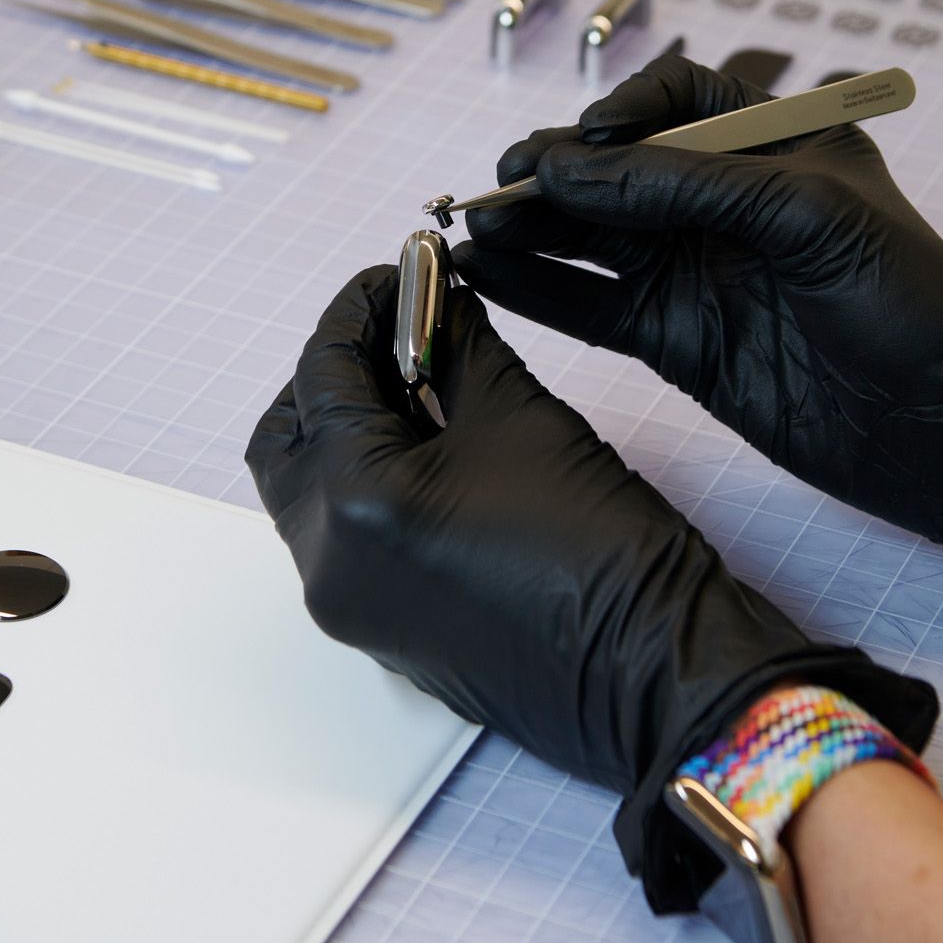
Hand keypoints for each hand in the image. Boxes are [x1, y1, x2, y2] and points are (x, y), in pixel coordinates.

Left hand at [246, 266, 934, 910]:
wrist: (655, 669)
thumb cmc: (601, 551)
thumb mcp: (518, 413)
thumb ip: (456, 344)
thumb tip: (432, 300)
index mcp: (351, 501)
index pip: (322, 371)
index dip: (360, 306)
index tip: (398, 273)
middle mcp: (327, 562)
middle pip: (287, 434)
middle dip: (333, 371)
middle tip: (397, 330)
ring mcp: (348, 606)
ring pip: (307, 488)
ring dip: (348, 426)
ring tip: (419, 381)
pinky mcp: (379, 630)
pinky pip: (341, 536)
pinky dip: (365, 480)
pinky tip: (428, 441)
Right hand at [456, 52, 942, 582]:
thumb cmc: (910, 298)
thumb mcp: (802, 212)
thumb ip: (680, 186)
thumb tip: (568, 170)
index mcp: (769, 146)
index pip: (672, 104)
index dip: (620, 116)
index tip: (586, 144)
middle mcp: (722, 203)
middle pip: (612, 172)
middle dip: (550, 175)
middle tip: (496, 186)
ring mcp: (695, 271)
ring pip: (589, 238)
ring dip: (528, 231)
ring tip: (469, 229)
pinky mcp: (676, 339)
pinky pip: (591, 305)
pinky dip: (538, 291)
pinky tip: (489, 278)